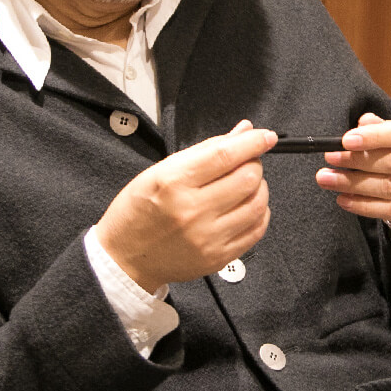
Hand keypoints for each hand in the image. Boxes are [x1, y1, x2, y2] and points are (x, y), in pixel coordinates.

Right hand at [95, 120, 274, 293]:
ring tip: (246, 184)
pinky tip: (247, 206)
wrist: (125, 258)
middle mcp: (192, 211)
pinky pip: (256, 230)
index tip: (265, 136)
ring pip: (257, 203)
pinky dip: (259, 212)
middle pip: (247, 178)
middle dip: (254, 163)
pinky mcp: (218, 257)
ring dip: (259, 187)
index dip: (252, 142)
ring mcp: (207, 237)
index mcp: (173, 182)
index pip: (225, 155)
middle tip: (246, 162)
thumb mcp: (160, 170)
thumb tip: (241, 132)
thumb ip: (205, 150)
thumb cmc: (138, 211)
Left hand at [314, 112, 390, 231]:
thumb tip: (362, 124)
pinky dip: (363, 205)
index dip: (376, 136)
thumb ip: (380, 126)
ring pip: (390, 188)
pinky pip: (390, 210)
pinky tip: (343, 198)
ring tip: (328, 179)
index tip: (346, 140)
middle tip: (330, 158)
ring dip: (354, 184)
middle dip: (358, 161)